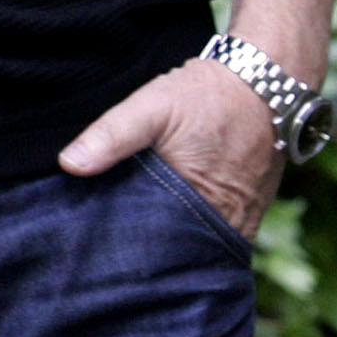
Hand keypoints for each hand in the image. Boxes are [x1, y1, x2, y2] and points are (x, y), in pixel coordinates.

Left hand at [55, 56, 280, 238]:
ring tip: (132, 243)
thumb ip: (112, 135)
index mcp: (202, 205)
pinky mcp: (249, 212)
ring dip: (170, 243)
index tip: (97, 252)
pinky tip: (165, 221)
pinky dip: (192, 230)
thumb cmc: (208, 95)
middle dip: (146, 254)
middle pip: (177, 253)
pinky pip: (214, 233)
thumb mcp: (152, 106)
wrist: (267, 82)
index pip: (156, 247)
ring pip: (196, 245)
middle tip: (107, 253)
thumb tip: (69, 165)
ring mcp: (242, 221)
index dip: (127, 251)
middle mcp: (226, 224)